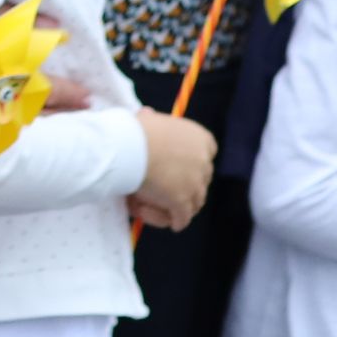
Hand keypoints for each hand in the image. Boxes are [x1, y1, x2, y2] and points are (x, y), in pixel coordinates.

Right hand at [133, 111, 217, 231]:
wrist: (128, 147)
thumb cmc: (133, 131)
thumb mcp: (149, 120)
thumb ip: (155, 122)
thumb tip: (147, 115)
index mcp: (201, 138)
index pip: (208, 153)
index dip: (193, 164)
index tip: (178, 168)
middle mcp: (204, 161)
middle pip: (202, 180)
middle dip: (187, 187)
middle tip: (165, 191)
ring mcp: (194, 183)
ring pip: (195, 203)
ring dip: (180, 207)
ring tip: (158, 207)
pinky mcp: (182, 202)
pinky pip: (182, 219)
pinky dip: (174, 221)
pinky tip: (164, 220)